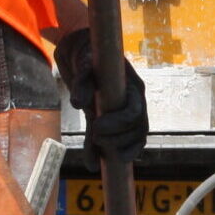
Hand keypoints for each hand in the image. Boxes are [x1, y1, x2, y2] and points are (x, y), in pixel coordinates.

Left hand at [54, 27, 147, 161]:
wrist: (85, 51)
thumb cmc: (88, 54)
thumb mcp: (82, 64)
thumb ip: (82, 81)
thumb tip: (78, 103)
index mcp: (133, 88)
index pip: (134, 113)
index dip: (118, 125)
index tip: (96, 127)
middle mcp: (134, 103)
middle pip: (136, 131)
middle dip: (116, 140)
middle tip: (94, 137)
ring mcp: (124, 115)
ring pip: (131, 140)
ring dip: (115, 151)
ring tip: (94, 154)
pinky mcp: (111, 123)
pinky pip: (117, 143)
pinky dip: (106, 155)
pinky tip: (93, 163)